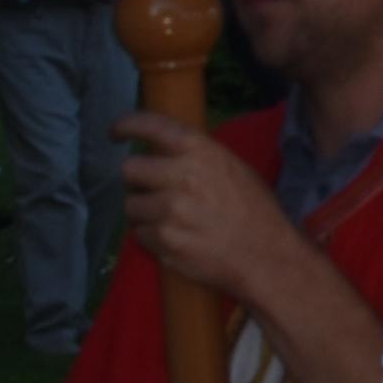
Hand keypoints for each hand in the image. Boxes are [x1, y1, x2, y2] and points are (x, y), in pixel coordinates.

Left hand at [111, 110, 310, 309]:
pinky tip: (178, 240)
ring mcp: (170, 211)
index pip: (151, 125)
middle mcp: (182, 176)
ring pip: (131, 206)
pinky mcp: (164, 241)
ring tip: (172, 221)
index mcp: (201, 151)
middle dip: (137, 181)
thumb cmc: (255, 212)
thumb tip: (160, 150)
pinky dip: (153, 239)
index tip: (115, 133)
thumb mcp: (233, 168)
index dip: (126, 125)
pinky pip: (140, 235)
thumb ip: (196, 157)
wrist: (266, 257)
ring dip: (144, 214)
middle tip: (152, 191)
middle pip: (130, 169)